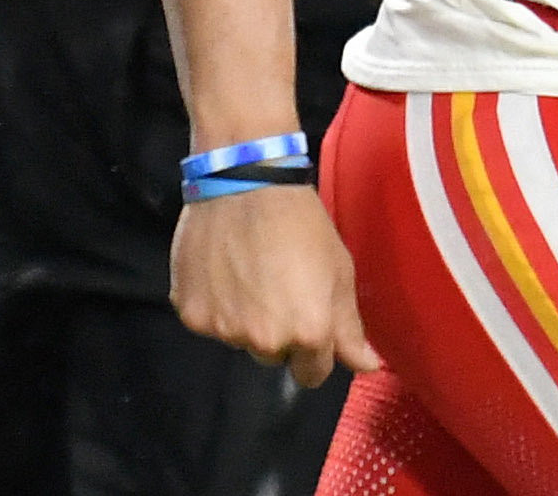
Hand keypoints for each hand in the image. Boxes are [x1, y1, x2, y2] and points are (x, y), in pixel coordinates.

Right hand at [170, 186, 377, 387]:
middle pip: (274, 357)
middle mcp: (264, 341)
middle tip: (278, 287)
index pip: (313, 374)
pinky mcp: (191, 314)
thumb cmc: (301, 222)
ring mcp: (223, 330)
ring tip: (249, 271)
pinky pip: (209, 321)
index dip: (316, 352)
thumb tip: (367, 366)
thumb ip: (350, 327)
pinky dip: (215, 303)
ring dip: (246, 318)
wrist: (244, 183)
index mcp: (308, 333)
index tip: (310, 320)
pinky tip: (222, 269)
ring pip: (240, 339)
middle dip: (280, 332)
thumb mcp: (339, 270)